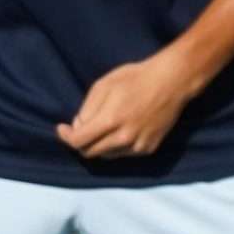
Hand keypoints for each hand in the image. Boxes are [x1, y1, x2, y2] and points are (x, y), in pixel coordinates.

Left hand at [57, 51, 204, 161]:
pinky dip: (115, 146)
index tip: (62, 129)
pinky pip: (123, 153)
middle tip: (80, 129)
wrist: (171, 82)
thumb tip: (79, 127)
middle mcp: (124, 138)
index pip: (78, 142)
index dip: (66, 137)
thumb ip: (87, 109)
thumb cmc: (135, 78)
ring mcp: (137, 145)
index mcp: (110, 120)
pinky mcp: (148, 148)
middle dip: (80, 142)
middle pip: (90, 152)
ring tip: (103, 126)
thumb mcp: (103, 85)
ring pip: (106, 155)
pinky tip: (120, 129)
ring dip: (98, 145)